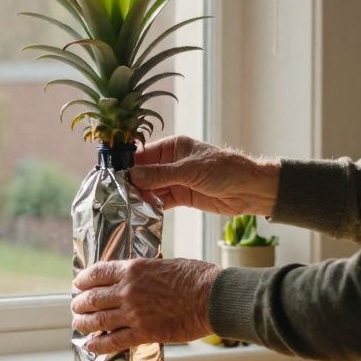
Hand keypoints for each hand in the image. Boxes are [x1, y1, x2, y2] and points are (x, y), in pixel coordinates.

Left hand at [70, 258, 218, 354]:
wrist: (213, 297)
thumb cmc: (196, 278)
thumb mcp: (163, 264)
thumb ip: (144, 273)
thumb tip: (134, 281)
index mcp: (133, 269)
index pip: (98, 273)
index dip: (84, 280)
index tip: (79, 284)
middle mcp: (128, 289)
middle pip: (93, 298)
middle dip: (80, 303)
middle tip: (76, 307)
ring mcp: (134, 312)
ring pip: (98, 319)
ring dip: (84, 323)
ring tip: (78, 324)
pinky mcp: (144, 332)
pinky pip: (114, 340)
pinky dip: (99, 343)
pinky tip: (91, 345)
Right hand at [131, 136, 280, 216]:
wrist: (248, 190)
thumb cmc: (223, 170)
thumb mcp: (189, 170)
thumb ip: (160, 174)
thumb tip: (133, 175)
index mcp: (172, 147)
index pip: (143, 154)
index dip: (128, 164)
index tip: (112, 176)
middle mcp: (171, 163)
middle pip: (144, 172)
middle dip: (132, 183)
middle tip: (117, 195)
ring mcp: (175, 180)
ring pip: (151, 188)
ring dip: (141, 197)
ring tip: (127, 206)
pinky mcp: (181, 197)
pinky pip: (160, 201)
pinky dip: (152, 207)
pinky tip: (142, 212)